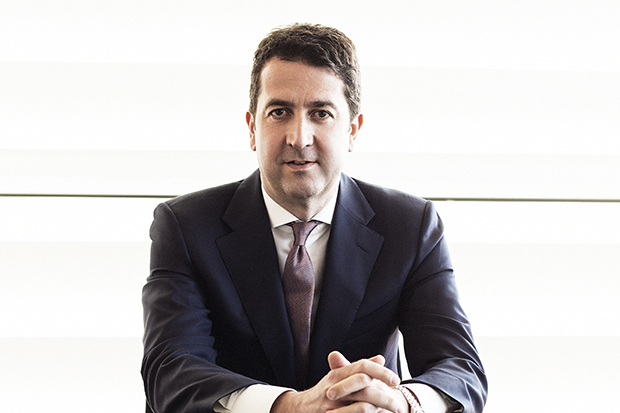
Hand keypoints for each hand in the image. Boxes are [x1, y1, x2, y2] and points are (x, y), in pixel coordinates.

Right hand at [271, 351, 407, 412]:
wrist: (300, 410)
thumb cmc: (324, 393)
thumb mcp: (339, 377)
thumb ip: (359, 368)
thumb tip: (380, 358)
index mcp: (337, 374)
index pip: (362, 367)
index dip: (381, 372)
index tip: (396, 380)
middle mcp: (334, 387)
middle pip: (365, 386)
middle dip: (386, 396)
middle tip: (399, 405)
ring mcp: (331, 405)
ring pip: (363, 406)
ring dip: (380, 411)